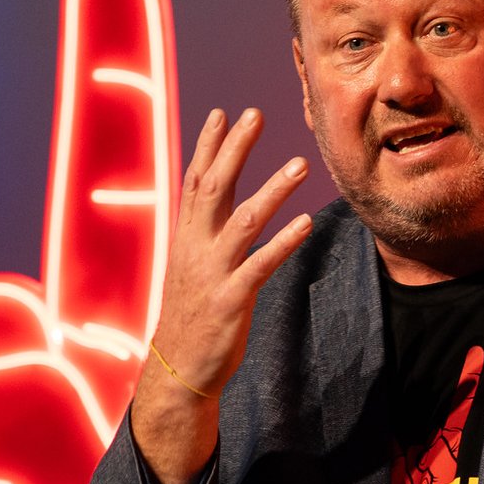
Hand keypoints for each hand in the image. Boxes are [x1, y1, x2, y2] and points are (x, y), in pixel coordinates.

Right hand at [130, 105, 311, 483]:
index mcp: (185, 238)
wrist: (177, 370)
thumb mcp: (190, 268)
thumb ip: (202, 234)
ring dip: (273, 190)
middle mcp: (195, 248)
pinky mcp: (231, 300)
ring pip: (244, 221)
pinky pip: (261, 265)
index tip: (222, 112)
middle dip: (234, 149)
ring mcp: (212, 273)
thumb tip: (214, 204)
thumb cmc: (191, 317)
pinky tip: (306, 222)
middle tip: (255, 114)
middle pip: (215, 188)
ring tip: (301, 164)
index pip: (195, 181)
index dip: (208, 146)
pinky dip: (284, 242)